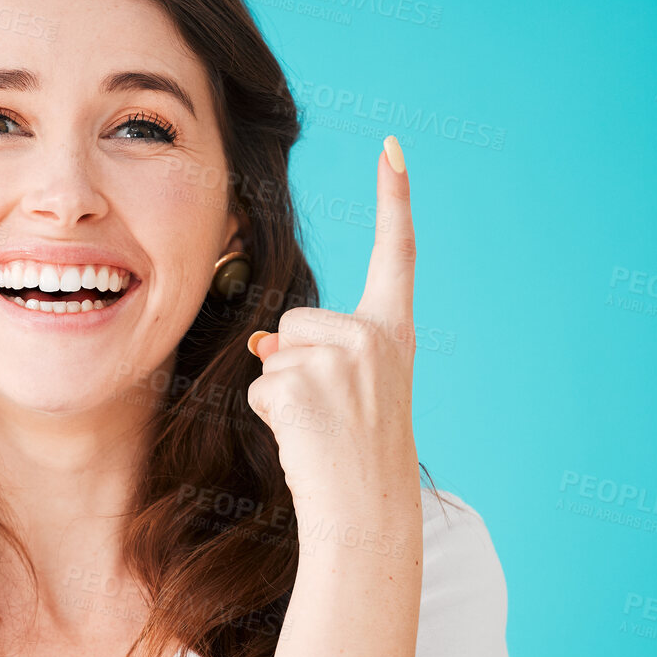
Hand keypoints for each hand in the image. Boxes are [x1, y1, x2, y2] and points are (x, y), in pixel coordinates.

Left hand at [246, 137, 417, 510]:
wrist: (367, 510)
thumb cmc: (357, 455)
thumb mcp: (348, 392)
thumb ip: (315, 354)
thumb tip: (262, 342)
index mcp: (394, 333)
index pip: (397, 254)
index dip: (393, 199)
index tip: (391, 146)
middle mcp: (373, 336)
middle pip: (294, 322)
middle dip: (292, 364)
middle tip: (329, 415)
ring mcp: (340, 357)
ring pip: (272, 355)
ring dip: (280, 394)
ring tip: (318, 429)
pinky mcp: (303, 381)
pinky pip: (259, 386)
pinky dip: (269, 415)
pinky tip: (304, 438)